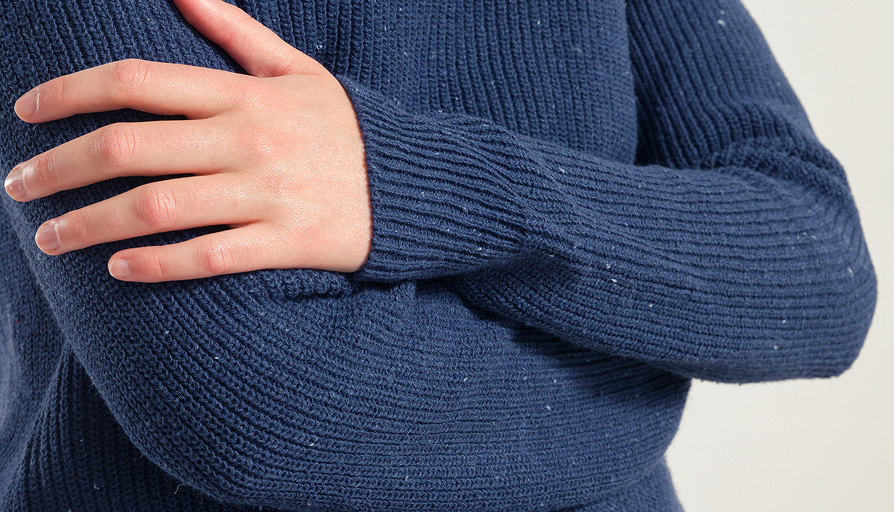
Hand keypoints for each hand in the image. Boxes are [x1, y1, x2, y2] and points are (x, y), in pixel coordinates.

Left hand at [4, 0, 371, 281]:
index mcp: (245, 93)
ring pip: (158, 209)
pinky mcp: (289, 243)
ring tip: (49, 238)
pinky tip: (119, 269)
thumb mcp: (298, 69)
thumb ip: (234, 30)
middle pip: (130, 148)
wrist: (415, 186)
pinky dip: (157, 265)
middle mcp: (250, 140)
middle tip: (16, 186)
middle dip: (57, 168)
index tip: (25, 112)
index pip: (137, 81)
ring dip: (89, 224)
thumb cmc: (347, 128)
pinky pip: (209, 258)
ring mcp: (269, 195)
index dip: (68, 92)